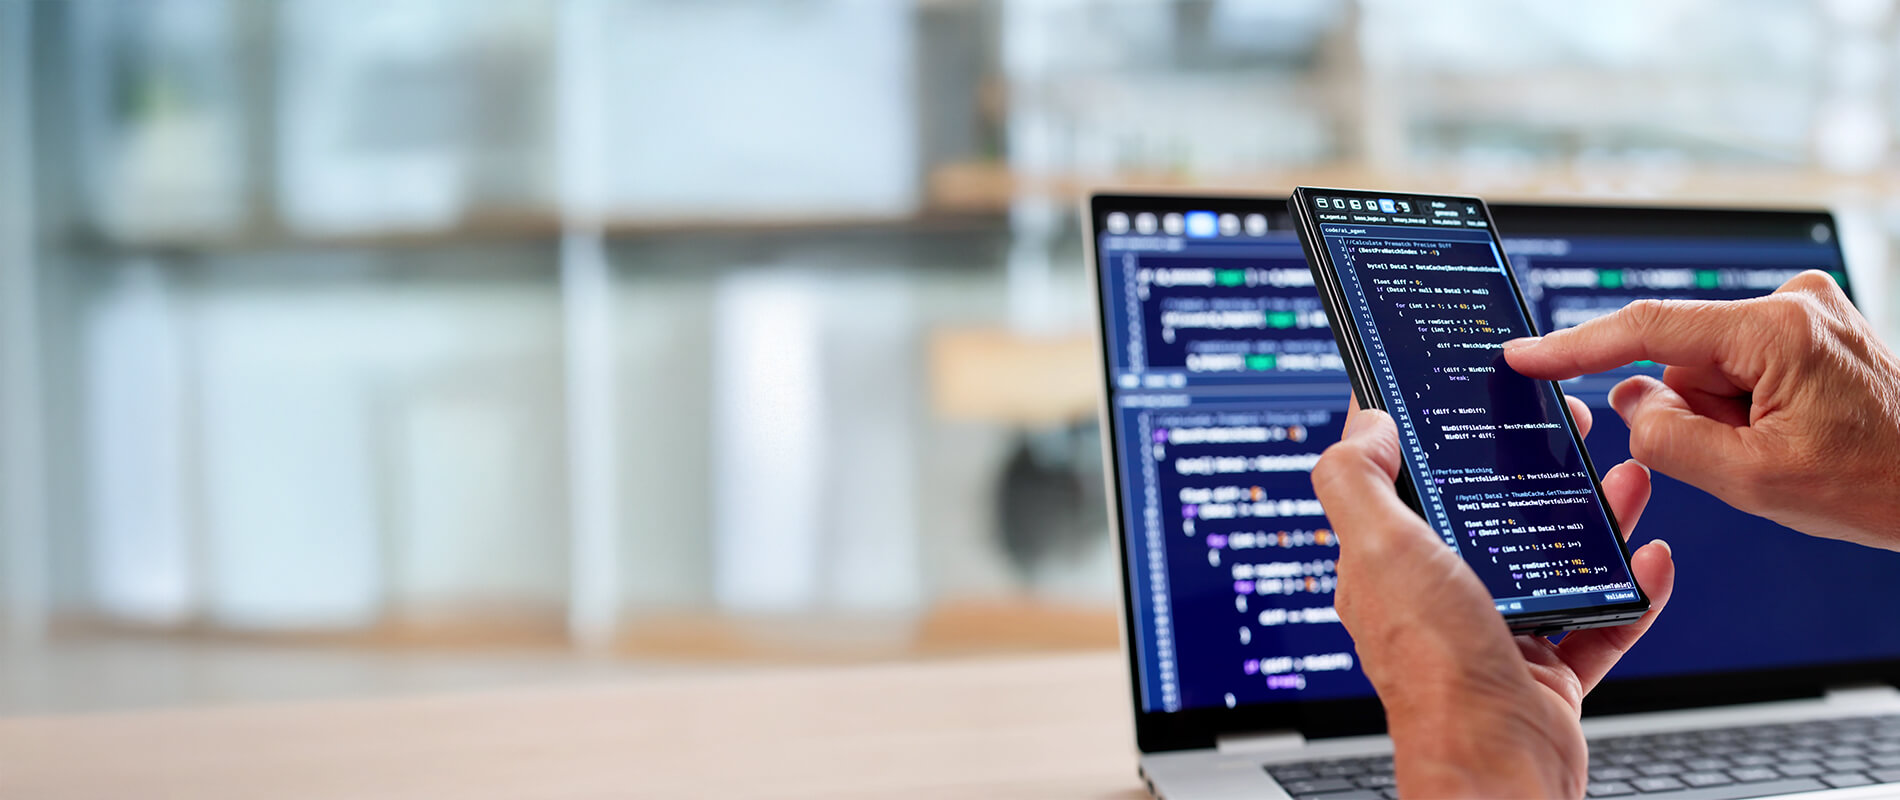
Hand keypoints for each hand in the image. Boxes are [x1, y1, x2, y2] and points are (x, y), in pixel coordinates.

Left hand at [1313, 397, 1675, 798]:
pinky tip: (1650, 558)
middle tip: (1571, 427)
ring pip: (1553, 559)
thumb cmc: (1433, 664)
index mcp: (1390, 564)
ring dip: (1595, 518)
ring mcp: (1496, 633)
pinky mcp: (1546, 672)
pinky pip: (1598, 620)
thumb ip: (1357, 480)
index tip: (1479, 392)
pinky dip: (1630, 590)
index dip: (1441, 433)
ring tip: (1626, 478)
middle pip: (1492, 513)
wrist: (1497, 763)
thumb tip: (1364, 421)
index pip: (1408, 481)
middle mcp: (1440, 596)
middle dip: (1535, 467)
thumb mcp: (1378, 548)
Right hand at [1503, 270, 1899, 549]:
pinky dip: (1747, 406)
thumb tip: (1632, 403)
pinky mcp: (1813, 330)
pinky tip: (1794, 435)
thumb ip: (1669, 439)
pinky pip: (1741, 367)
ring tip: (1784, 448)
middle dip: (1694, 411)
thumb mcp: (1753, 481)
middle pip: (1683, 358)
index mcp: (1777, 329)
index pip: (1649, 328)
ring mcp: (1808, 312)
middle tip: (1748, 455)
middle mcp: (1793, 303)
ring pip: (1711, 368)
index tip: (1523, 356)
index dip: (1575, 347)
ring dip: (1724, 414)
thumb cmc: (1879, 484)